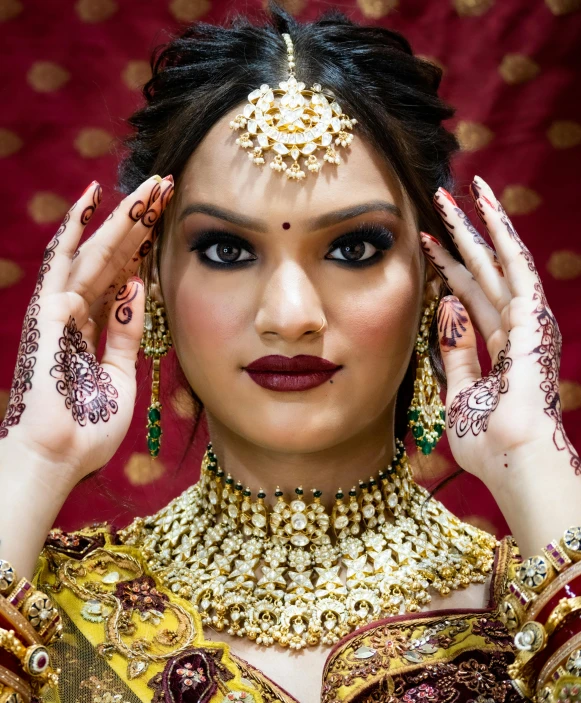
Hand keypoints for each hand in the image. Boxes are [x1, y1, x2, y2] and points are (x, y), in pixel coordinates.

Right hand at [0, 175, 173, 485]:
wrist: (60, 459)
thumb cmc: (89, 428)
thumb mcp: (123, 375)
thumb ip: (126, 333)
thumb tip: (138, 289)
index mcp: (94, 328)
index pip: (123, 274)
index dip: (146, 245)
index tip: (171, 216)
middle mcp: (75, 311)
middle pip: (112, 255)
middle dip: (140, 221)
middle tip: (166, 184)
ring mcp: (58, 309)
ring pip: (95, 251)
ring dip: (122, 218)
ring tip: (149, 185)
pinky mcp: (46, 313)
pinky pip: (63, 264)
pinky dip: (76, 230)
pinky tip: (93, 199)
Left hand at [420, 176, 579, 492]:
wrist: (513, 464)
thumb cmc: (489, 443)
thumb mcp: (460, 393)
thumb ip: (456, 352)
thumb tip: (444, 311)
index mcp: (500, 349)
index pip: (471, 297)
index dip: (449, 268)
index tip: (426, 243)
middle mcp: (516, 329)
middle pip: (485, 272)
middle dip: (463, 236)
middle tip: (441, 200)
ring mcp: (528, 323)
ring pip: (501, 262)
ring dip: (481, 226)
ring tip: (463, 190)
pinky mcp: (534, 320)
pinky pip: (516, 269)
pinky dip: (502, 237)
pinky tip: (487, 208)